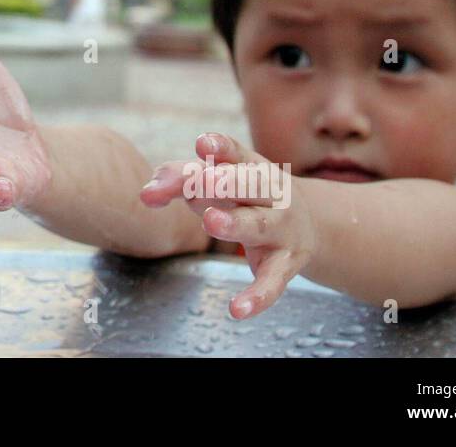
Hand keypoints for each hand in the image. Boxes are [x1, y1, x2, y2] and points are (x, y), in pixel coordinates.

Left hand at [139, 132, 316, 318]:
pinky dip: (256, 297)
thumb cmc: (245, 197)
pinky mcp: (284, 266)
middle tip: (202, 181)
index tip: (202, 144)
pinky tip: (236, 310)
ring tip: (211, 222)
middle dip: (226, 182)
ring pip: (258, 225)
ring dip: (235, 224)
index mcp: (254, 168)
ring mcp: (281, 230)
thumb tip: (146, 192)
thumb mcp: (218, 182)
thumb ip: (179, 180)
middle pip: (250, 185)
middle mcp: (272, 195)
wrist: (310, 227)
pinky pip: (271, 283)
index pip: (237, 153)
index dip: (220, 148)